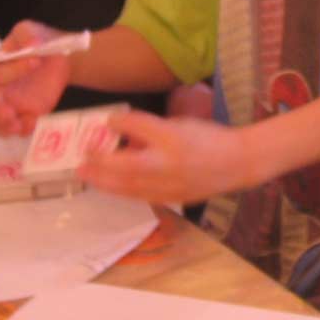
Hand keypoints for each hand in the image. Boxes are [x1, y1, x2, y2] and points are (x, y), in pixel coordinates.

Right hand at [0, 21, 71, 135]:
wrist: (62, 57)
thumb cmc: (40, 42)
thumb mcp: (31, 30)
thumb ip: (26, 34)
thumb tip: (31, 44)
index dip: (14, 69)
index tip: (35, 61)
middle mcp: (2, 90)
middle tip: (8, 111)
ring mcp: (14, 105)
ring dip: (5, 127)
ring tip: (17, 125)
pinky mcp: (29, 113)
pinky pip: (21, 127)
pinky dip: (25, 129)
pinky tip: (34, 123)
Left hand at [78, 108, 254, 203]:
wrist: (238, 163)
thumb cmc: (209, 138)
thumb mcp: (180, 124)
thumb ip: (151, 131)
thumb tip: (123, 135)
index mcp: (172, 137)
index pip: (137, 126)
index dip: (118, 122)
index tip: (107, 121)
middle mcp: (167, 162)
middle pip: (124, 165)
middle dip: (99, 163)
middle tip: (81, 159)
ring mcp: (169, 184)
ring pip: (127, 186)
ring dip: (103, 181)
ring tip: (87, 176)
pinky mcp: (171, 198)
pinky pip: (140, 196)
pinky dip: (122, 191)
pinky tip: (111, 187)